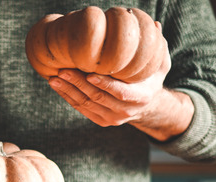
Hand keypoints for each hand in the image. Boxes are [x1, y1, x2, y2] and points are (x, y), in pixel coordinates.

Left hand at [48, 48, 169, 126]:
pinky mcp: (101, 121)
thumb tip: (155, 25)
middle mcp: (125, 111)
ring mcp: (112, 118)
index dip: (105, 84)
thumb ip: (159, 48)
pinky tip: (58, 86)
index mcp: (141, 97)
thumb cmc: (151, 79)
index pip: (120, 93)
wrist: (147, 106)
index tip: (90, 74)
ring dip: (68, 91)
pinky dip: (68, 98)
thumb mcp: (161, 65)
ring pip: (87, 104)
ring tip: (54, 78)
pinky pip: (81, 109)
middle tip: (63, 71)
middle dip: (78, 84)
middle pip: (98, 98)